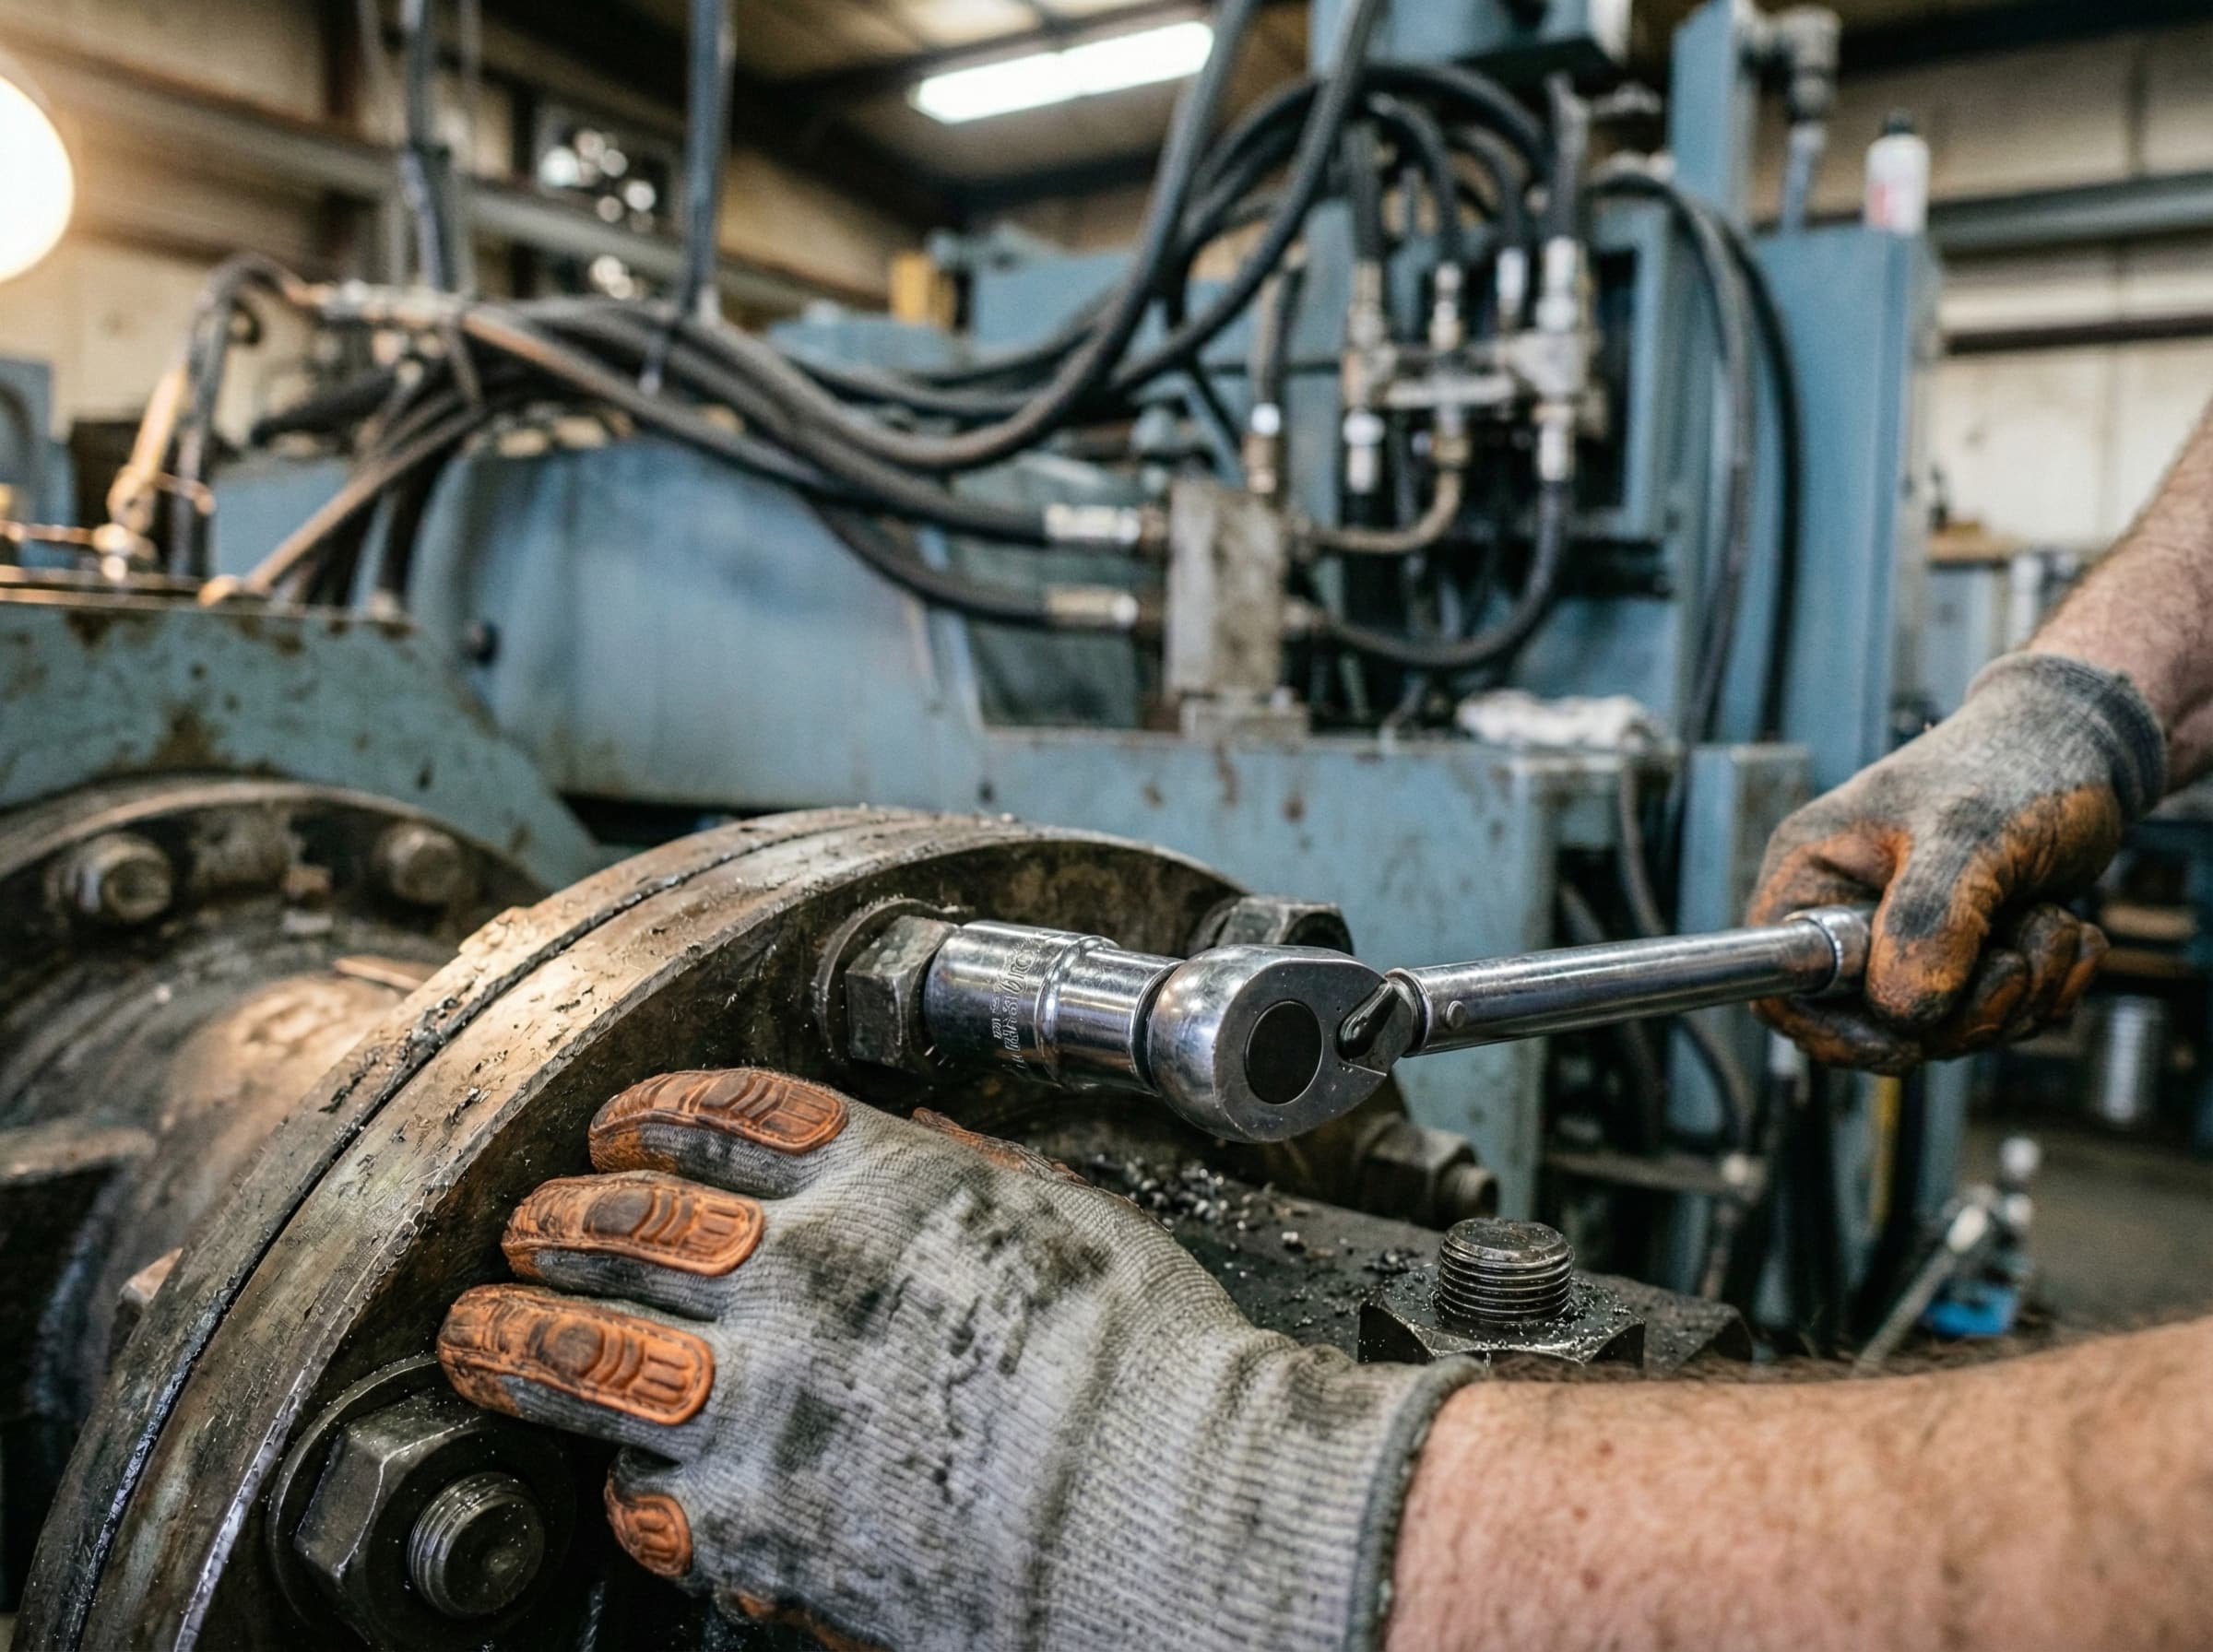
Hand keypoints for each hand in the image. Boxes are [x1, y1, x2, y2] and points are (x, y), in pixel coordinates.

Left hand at [437, 1069, 1466, 1651]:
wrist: (1166, 1505)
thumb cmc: (1146, 1359)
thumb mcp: (1064, 1211)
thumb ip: (965, 1174)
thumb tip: (919, 1143)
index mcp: (880, 1179)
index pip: (726, 1117)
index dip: (653, 1113)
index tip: (617, 1124)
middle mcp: (799, 1273)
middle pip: (630, 1222)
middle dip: (561, 1218)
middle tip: (526, 1225)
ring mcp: (761, 1397)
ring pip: (590, 1348)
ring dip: (517, 1337)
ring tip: (477, 1331)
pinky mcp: (755, 1521)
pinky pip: (646, 1495)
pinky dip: (626, 1484)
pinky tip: (616, 1481)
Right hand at [1748, 653, 2164, 1071]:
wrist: (2087, 748)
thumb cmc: (2013, 764)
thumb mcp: (1967, 833)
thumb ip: (1927, 919)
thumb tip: (1901, 1011)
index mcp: (1816, 876)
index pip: (1783, 982)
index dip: (1832, 1029)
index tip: (1904, 1040)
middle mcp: (1854, 914)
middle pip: (1879, 1022)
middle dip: (1966, 1006)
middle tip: (2018, 955)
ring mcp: (1914, 941)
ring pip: (1948, 1027)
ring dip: (2022, 990)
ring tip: (2051, 923)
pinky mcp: (1970, 958)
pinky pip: (1999, 1016)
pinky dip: (2048, 988)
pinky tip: (2065, 933)